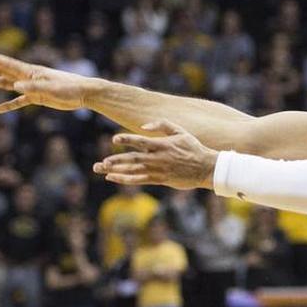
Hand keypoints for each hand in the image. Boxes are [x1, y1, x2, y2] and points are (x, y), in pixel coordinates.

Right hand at [0, 51, 98, 112]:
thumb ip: (33, 87)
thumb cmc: (70, 88)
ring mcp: (32, 86)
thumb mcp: (51, 89)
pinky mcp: (37, 97)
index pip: (6, 64)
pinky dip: (8, 104)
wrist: (84, 93)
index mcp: (31, 71)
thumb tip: (15, 87)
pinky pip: (18, 101)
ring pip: (7, 84)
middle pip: (3, 70)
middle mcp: (29, 77)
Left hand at [93, 120, 216, 189]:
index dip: (127, 139)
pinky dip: (125, 179)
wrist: (206, 168)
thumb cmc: (194, 148)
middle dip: (114, 160)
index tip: (114, 139)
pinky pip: (139, 180)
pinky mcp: (160, 180)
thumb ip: (162, 125)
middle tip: (100, 163)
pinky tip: (113, 178)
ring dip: (116, 170)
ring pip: (133, 170)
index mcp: (162, 144)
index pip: (140, 141)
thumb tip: (144, 126)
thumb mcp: (180, 131)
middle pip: (132, 159)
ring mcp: (158, 170)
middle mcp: (157, 158)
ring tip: (101, 169)